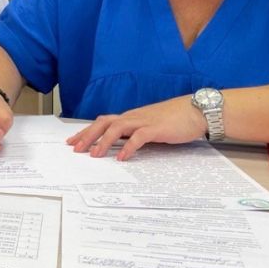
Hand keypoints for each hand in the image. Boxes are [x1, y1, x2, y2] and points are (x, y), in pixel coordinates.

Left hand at [66, 95, 206, 160]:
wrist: (195, 110)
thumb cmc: (174, 119)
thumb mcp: (149, 126)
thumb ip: (135, 133)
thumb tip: (120, 146)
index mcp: (130, 117)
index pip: (103, 122)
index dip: (86, 131)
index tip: (73, 141)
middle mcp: (133, 117)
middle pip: (104, 123)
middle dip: (88, 135)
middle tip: (75, 148)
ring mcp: (144, 121)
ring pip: (117, 128)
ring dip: (103, 141)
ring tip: (94, 155)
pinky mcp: (156, 129)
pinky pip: (138, 137)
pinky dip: (128, 147)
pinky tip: (121, 157)